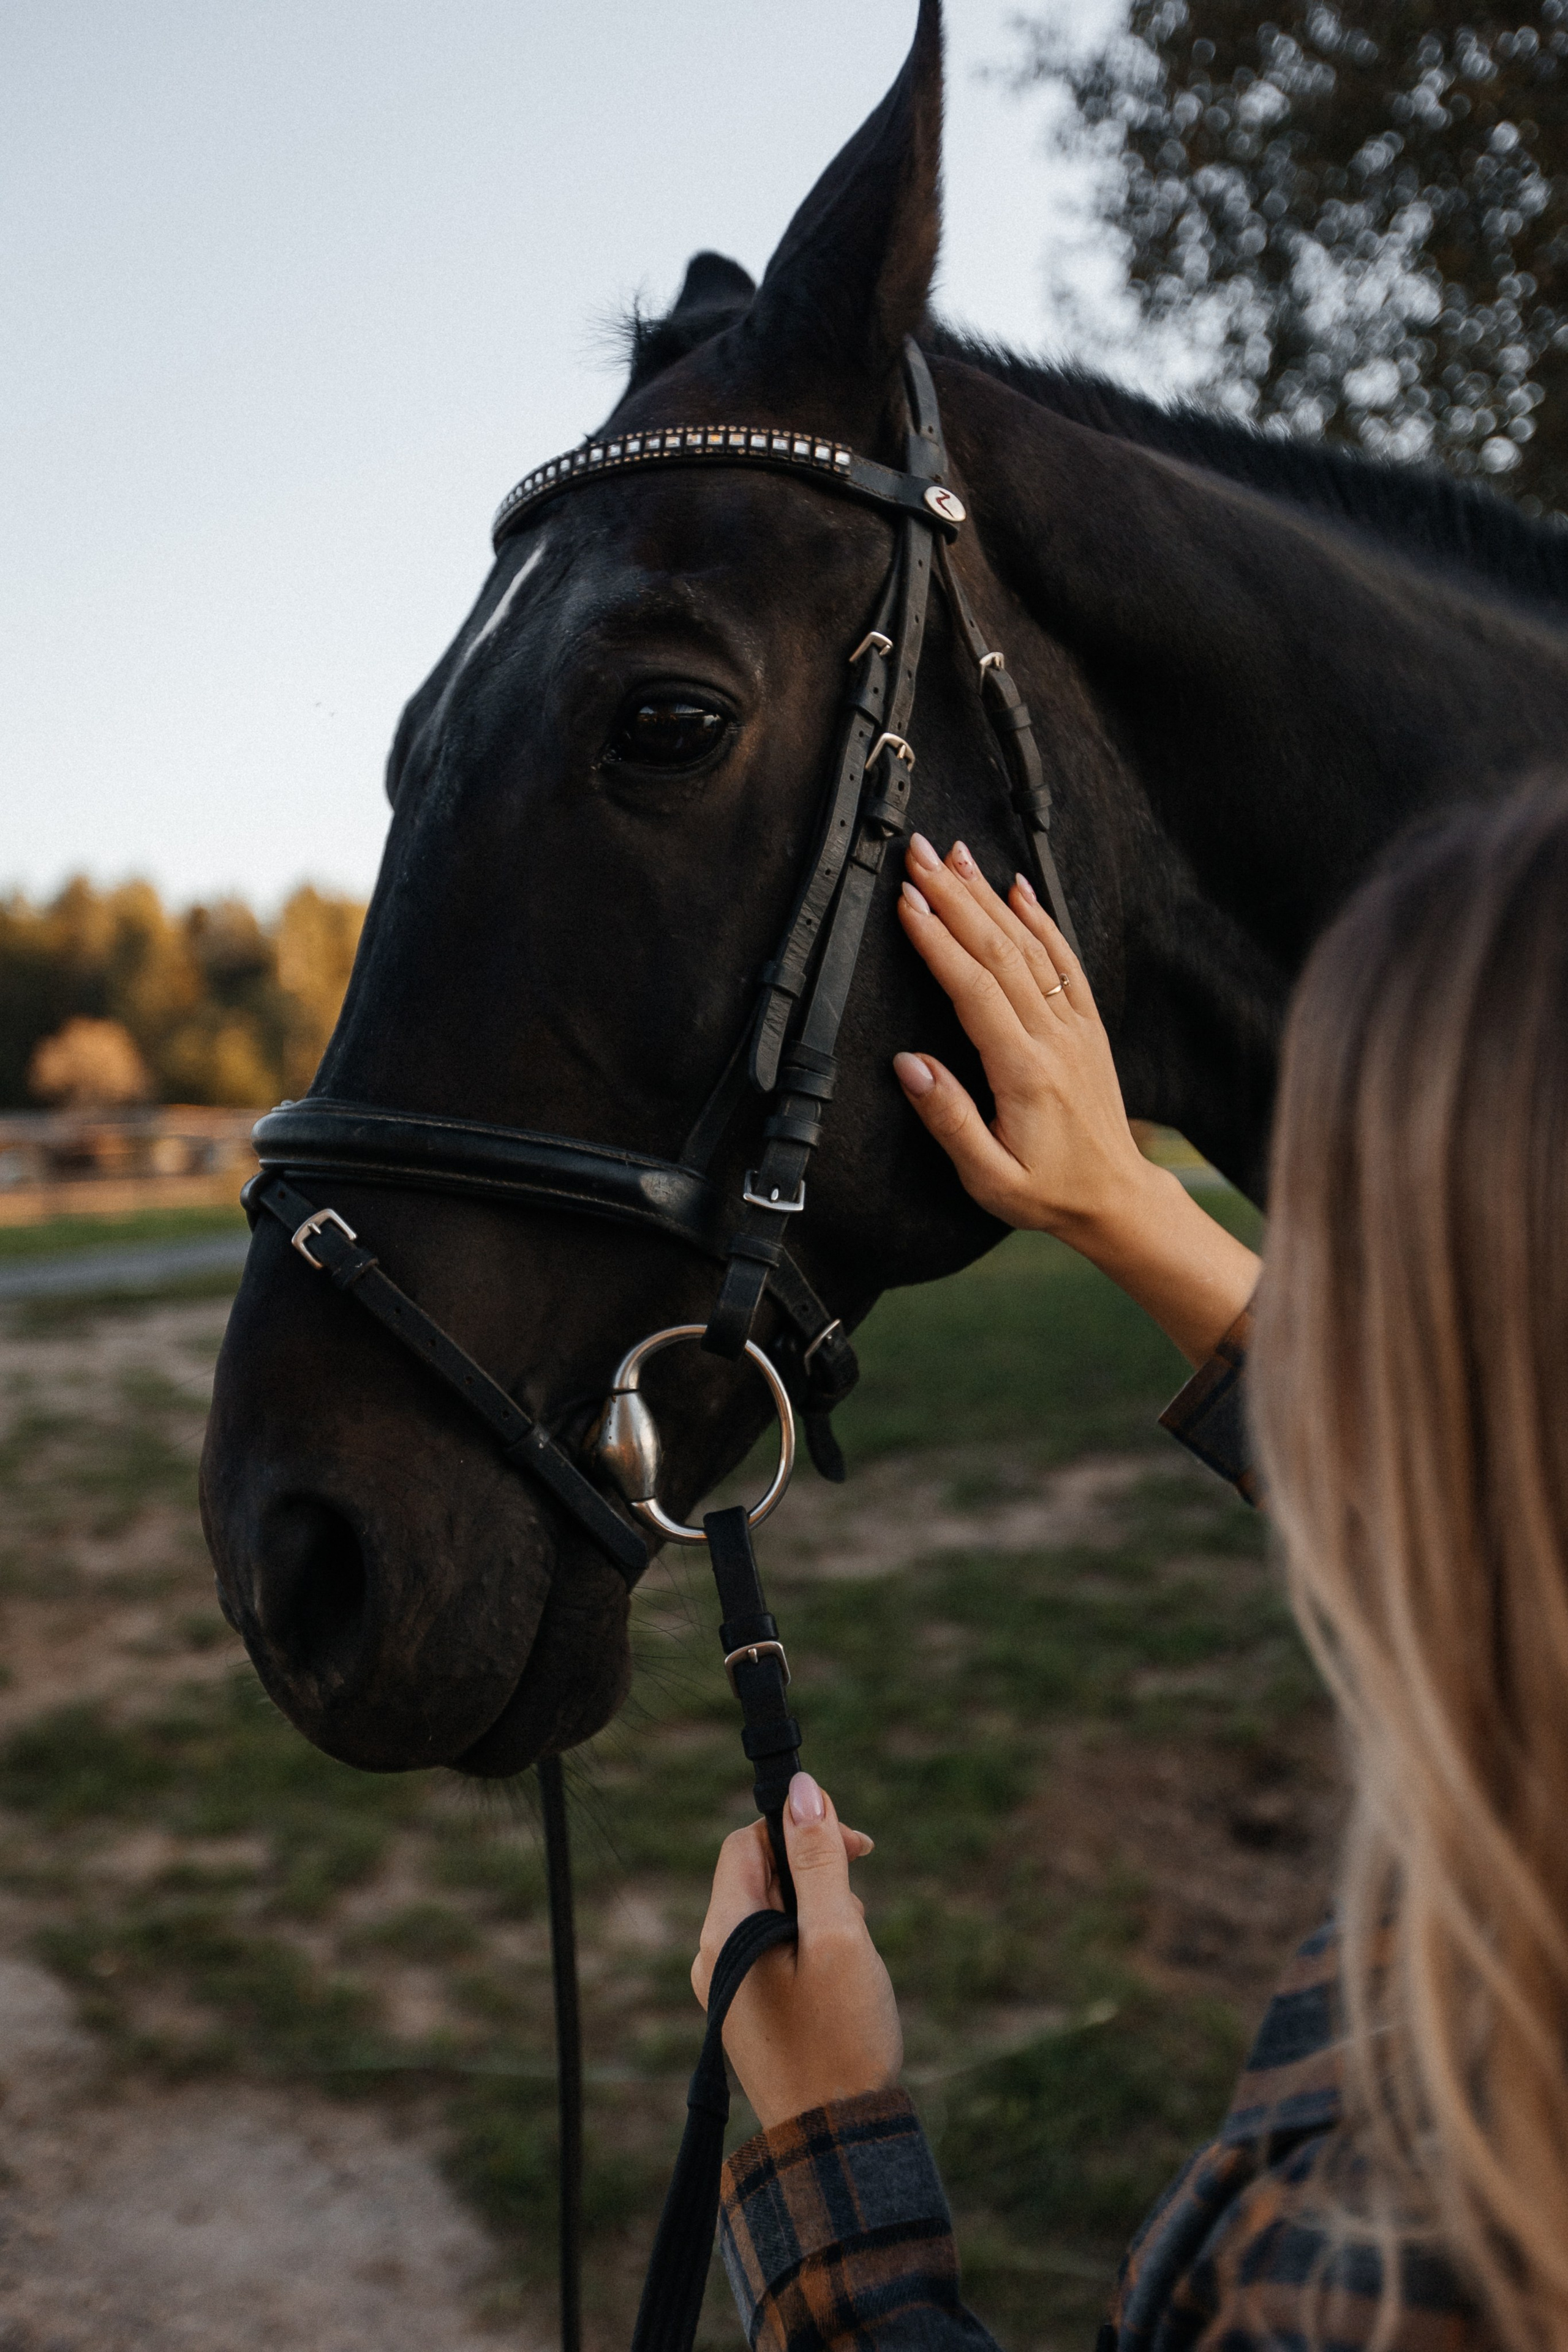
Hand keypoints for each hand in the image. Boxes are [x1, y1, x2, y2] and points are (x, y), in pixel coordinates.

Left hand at [692, 1771, 900, 2131]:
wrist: (836, 2144)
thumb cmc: (842, 2038)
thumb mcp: (840, 1935)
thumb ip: (819, 1860)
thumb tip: (803, 1790)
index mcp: (724, 1932)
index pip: (747, 1842)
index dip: (798, 1828)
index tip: (856, 1845)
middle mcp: (712, 1957)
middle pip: (758, 1875)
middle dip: (814, 1875)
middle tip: (860, 1909)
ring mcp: (726, 1989)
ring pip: (771, 1914)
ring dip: (816, 1913)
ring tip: (853, 1952)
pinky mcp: (746, 2014)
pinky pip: (773, 1952)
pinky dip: (809, 1947)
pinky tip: (840, 1980)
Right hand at [893, 835, 1258, 1366]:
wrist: (1116, 1197)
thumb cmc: (1047, 1191)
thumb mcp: (987, 1177)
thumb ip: (948, 1118)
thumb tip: (908, 1063)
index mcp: (1023, 1072)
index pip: (973, 989)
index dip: (937, 940)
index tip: (907, 900)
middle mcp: (1053, 1038)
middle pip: (999, 951)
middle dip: (955, 897)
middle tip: (920, 854)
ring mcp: (1075, 1027)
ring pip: (1030, 946)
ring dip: (990, 897)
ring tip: (956, 855)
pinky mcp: (1087, 1026)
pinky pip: (1065, 960)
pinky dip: (1042, 918)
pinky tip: (1019, 888)